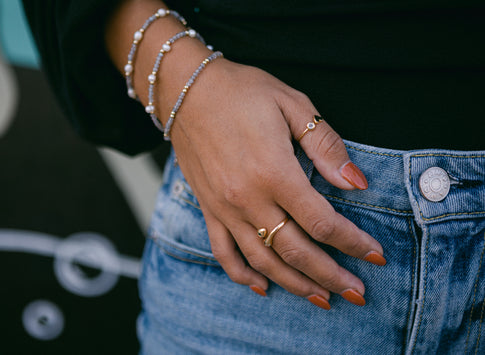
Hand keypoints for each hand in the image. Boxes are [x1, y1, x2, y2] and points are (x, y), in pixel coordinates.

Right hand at [166, 58, 385, 308]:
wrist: (186, 90)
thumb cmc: (241, 92)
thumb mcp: (293, 105)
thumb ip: (326, 146)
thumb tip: (357, 182)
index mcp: (274, 171)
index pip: (322, 221)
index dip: (353, 243)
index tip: (376, 257)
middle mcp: (248, 198)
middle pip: (296, 250)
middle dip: (331, 276)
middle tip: (357, 294)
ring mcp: (225, 208)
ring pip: (263, 260)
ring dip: (294, 284)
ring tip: (321, 299)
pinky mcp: (208, 208)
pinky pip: (223, 252)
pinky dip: (242, 275)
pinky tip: (262, 287)